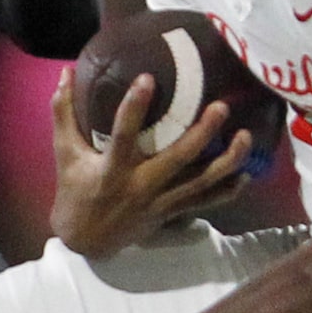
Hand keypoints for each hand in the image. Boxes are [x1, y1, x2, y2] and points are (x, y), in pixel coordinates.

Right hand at [48, 67, 253, 258]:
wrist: (84, 240)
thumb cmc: (74, 190)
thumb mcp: (64, 152)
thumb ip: (64, 112)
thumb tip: (65, 72)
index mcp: (112, 169)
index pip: (124, 135)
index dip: (134, 107)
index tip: (148, 78)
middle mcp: (141, 186)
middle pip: (178, 159)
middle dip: (202, 133)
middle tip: (221, 107)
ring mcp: (160, 202)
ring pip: (200, 182)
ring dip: (227, 161)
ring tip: (246, 137)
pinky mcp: (172, 213)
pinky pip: (205, 202)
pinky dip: (227, 191)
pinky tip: (247, 174)